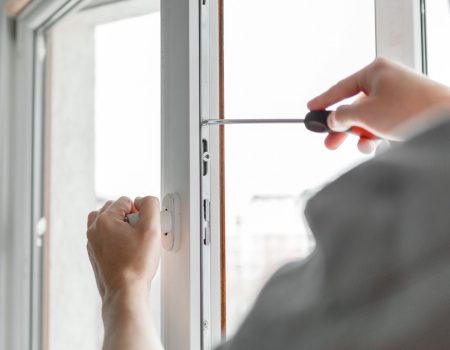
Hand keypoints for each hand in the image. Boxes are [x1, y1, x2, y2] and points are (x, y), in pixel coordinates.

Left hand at [86, 196, 160, 302]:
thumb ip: (150, 206)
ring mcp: (92, 243)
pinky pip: (106, 237)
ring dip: (122, 226)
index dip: (140, 211)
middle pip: (114, 209)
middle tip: (139, 234)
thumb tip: (144, 200)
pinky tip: (128, 251)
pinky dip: (117, 239)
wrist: (125, 292)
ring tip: (133, 241)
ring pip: (108, 222)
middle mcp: (93, 230)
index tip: (144, 228)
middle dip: (129, 217)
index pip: (126, 200)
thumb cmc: (136, 264)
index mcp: (103, 220)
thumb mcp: (151, 228)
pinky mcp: (95, 255)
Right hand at [307, 58, 449, 152]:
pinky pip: (383, 124)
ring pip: (369, 118)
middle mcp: (387, 81)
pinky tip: (377, 144)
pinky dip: (377, 135)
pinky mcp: (407, 110)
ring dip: (362, 135)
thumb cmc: (411, 109)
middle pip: (355, 106)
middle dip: (343, 127)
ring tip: (363, 146)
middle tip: (330, 142)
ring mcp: (398, 95)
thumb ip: (342, 116)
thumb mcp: (365, 114)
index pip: (341, 87)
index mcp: (375, 71)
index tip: (311, 109)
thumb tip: (333, 119)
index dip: (324, 100)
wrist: (447, 119)